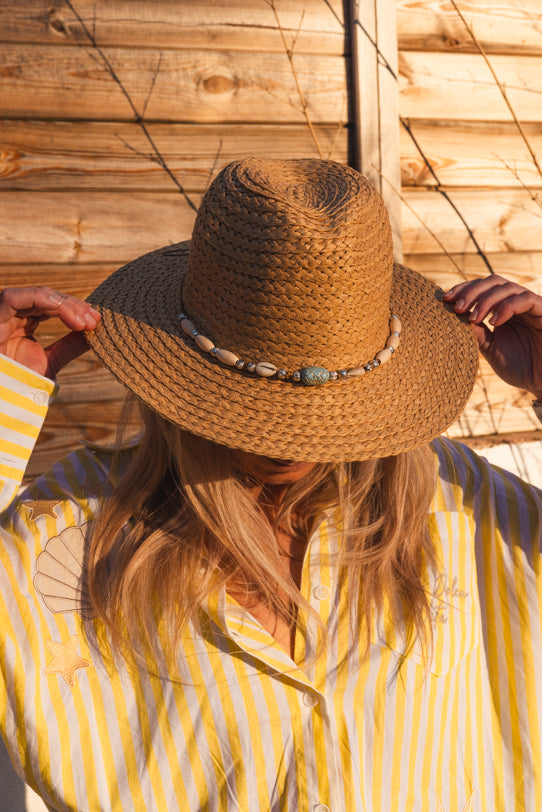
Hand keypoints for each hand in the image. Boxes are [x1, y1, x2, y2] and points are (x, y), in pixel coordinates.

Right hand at [0, 286, 99, 379]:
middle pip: (47, 297)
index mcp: (23, 324)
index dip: (75, 310)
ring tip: (83, 323)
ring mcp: (3, 316)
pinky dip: (42, 300)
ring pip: (36, 295)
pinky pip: (13, 298)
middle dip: (74, 306)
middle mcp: (13, 317)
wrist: (5, 401)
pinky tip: (63, 313)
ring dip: (64, 304)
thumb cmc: (21, 384)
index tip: (95, 322)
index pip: (52, 306)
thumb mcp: (52, 361)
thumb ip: (70, 346)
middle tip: (93, 321)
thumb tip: (95, 333)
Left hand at [443, 275, 541, 398]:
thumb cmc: (520, 368)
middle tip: (456, 307)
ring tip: (473, 318)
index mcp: (504, 310)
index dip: (464, 289)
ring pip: (508, 287)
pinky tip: (493, 322)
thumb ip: (476, 331)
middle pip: (493, 282)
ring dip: (486, 300)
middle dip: (472, 291)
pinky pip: (526, 299)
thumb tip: (455, 316)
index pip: (483, 288)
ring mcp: (532, 307)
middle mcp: (518, 304)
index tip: (445, 300)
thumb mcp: (490, 348)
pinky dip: (506, 307)